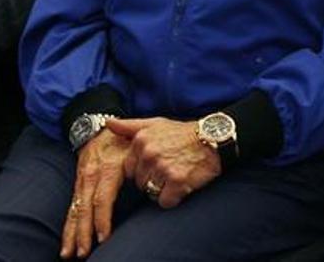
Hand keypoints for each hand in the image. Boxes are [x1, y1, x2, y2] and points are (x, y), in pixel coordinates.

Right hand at [60, 129, 130, 258]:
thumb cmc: (122, 137)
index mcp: (107, 168)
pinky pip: (72, 208)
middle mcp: (91, 176)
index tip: (104, 236)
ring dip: (72, 234)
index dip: (102, 218)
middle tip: (83, 253)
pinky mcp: (78, 186)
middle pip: (84, 209)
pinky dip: (69, 226)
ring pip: (75, 211)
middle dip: (82, 233)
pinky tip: (68, 242)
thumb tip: (152, 165)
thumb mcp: (134, 141)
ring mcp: (82, 182)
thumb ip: (143, 151)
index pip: (102, 198)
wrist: (95, 126)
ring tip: (68, 254)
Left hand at [106, 117, 221, 209]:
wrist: (214, 139)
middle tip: (171, 167)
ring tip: (177, 174)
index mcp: (141, 140)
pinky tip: (183, 184)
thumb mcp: (156, 123)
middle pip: (140, 182)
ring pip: (151, 192)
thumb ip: (130, 126)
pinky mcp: (176, 182)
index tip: (158, 162)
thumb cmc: (184, 133)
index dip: (142, 169)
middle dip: (153, 179)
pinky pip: (166, 201)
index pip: (129, 169)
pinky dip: (175, 197)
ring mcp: (162, 168)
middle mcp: (149, 153)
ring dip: (164, 189)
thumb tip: (109, 123)